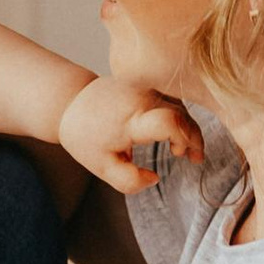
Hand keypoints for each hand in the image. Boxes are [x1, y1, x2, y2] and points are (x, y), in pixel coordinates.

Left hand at [58, 75, 202, 193]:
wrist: (70, 103)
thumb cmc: (86, 137)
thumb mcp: (102, 167)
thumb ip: (129, 180)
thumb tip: (155, 178)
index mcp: (131, 119)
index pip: (169, 122)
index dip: (184, 138)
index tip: (180, 154)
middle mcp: (143, 98)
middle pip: (181, 115)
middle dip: (192, 138)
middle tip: (193, 159)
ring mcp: (146, 87)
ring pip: (180, 106)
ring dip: (188, 128)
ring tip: (184, 151)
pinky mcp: (147, 83)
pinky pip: (172, 99)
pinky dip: (179, 116)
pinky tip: (176, 134)